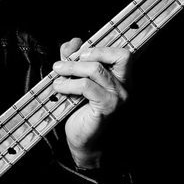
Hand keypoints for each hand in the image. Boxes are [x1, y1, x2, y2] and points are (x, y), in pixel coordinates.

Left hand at [52, 38, 131, 168]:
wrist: (83, 142)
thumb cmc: (81, 112)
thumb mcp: (77, 80)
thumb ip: (75, 60)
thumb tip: (73, 41)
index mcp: (122, 79)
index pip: (122, 54)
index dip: (101, 47)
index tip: (79, 52)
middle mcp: (126, 87)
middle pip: (120, 55)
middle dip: (92, 52)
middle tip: (69, 60)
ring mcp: (119, 98)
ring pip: (97, 69)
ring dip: (72, 68)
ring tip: (57, 72)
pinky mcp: (107, 107)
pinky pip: (86, 86)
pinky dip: (69, 84)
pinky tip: (59, 86)